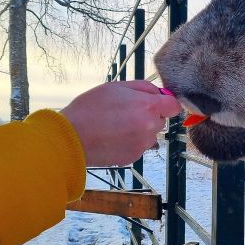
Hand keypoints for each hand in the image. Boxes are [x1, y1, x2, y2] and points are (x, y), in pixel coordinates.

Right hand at [61, 80, 181, 165]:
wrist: (70, 138)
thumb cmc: (90, 108)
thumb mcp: (116, 87)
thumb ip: (144, 88)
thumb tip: (160, 92)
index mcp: (148, 106)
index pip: (174, 106)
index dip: (165, 103)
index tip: (154, 102)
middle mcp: (149, 127)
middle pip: (161, 120)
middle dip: (149, 116)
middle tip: (125, 112)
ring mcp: (142, 144)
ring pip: (150, 134)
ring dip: (140, 130)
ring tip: (116, 126)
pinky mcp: (134, 157)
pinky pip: (139, 146)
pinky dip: (130, 142)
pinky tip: (113, 137)